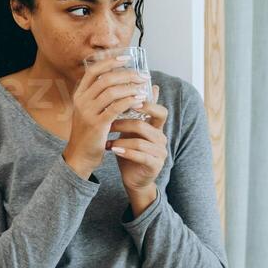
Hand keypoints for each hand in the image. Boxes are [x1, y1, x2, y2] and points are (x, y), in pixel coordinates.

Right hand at [61, 54, 148, 178]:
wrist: (80, 155)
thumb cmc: (89, 132)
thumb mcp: (90, 110)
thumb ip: (102, 96)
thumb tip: (121, 80)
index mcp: (79, 94)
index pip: (93, 70)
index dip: (110, 62)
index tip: (127, 58)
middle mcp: (81, 100)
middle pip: (105, 79)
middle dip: (126, 74)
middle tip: (142, 75)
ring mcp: (88, 112)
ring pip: (112, 92)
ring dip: (130, 87)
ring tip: (143, 87)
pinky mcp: (97, 125)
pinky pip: (116, 108)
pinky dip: (129, 102)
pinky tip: (139, 100)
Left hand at [107, 83, 168, 214]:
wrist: (133, 178)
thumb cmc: (130, 149)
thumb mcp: (130, 130)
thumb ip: (131, 113)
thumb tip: (126, 89)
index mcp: (156, 127)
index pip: (159, 110)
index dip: (145, 104)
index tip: (124, 101)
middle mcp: (161, 138)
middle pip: (146, 123)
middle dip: (124, 121)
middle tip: (108, 120)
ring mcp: (160, 152)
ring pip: (140, 140)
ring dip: (120, 138)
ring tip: (106, 138)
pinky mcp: (155, 165)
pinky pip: (140, 155)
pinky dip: (124, 151)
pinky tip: (112, 149)